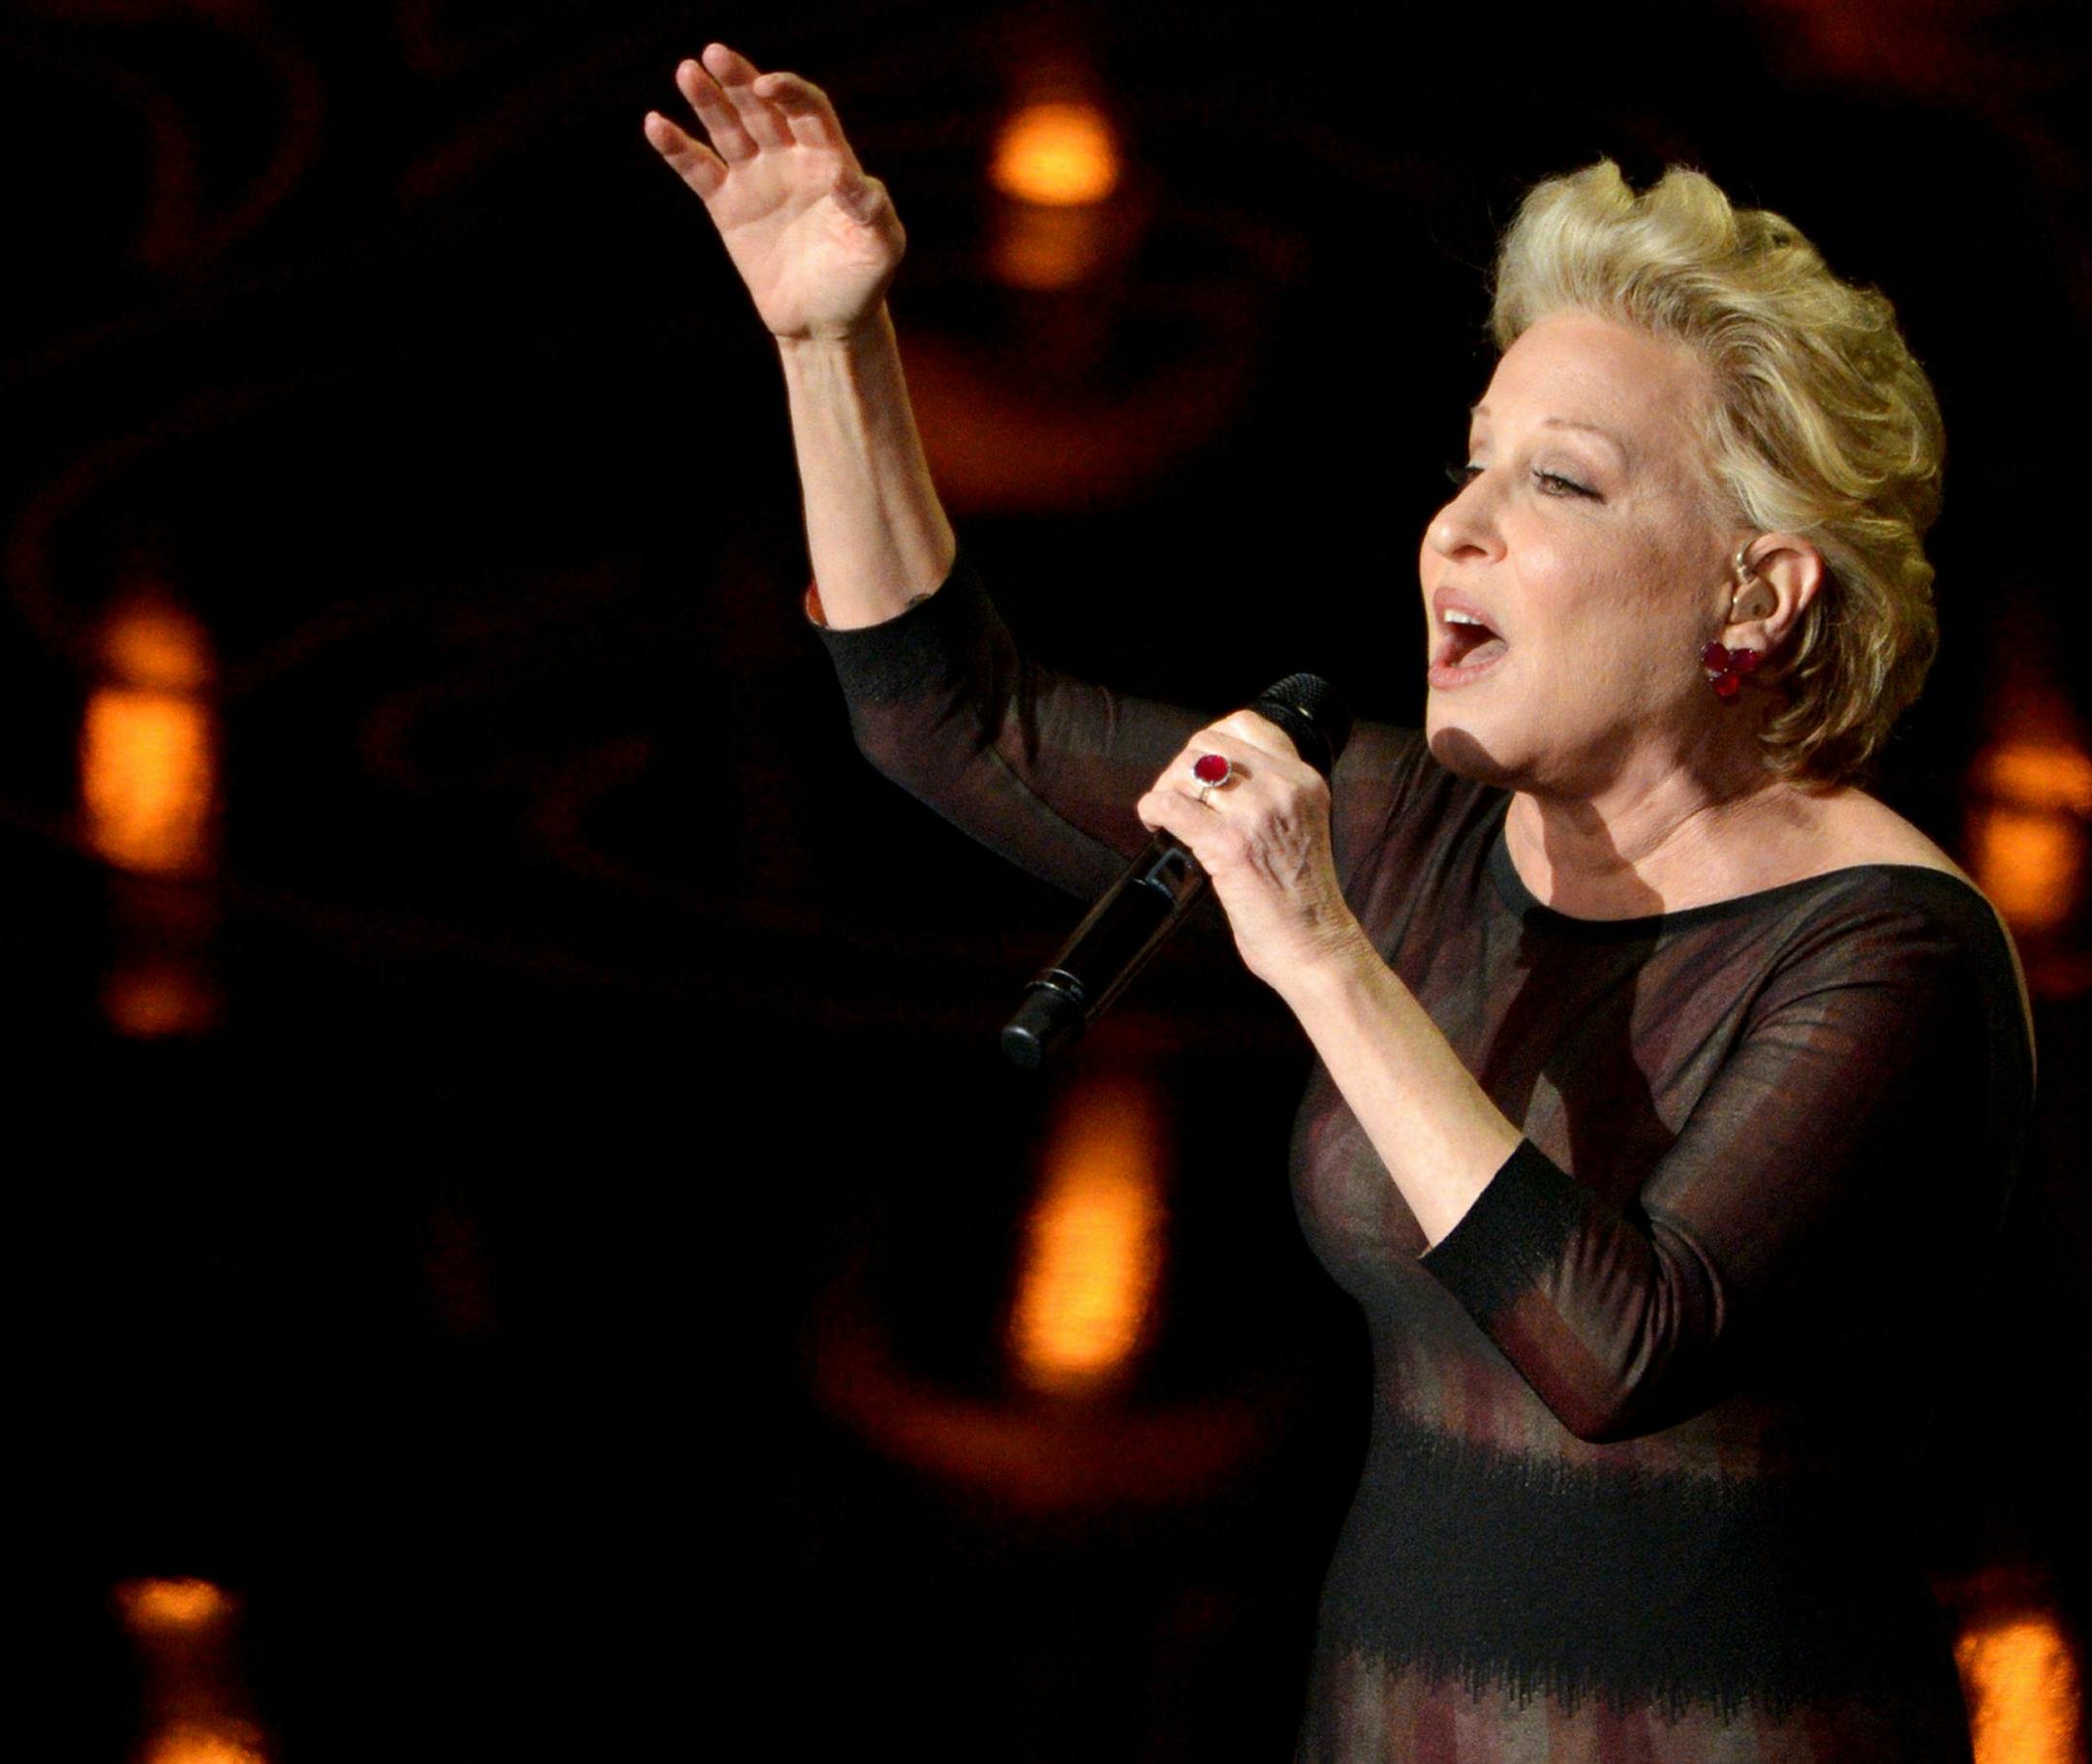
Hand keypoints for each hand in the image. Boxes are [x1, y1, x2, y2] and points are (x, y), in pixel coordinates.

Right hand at [644, 44, 903, 341]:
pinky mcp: (728, 206)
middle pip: (760, 108)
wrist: (825, 322)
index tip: (766, 87)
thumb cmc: (862, 282)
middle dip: (739, 81)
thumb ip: (873, 211)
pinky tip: (656, 124)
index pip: (808, 110)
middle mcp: (790, 159)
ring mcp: (756, 179)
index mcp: (829, 159)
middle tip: (714, 54)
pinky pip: (699, 169)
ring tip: (687, 71)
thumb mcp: (881, 247)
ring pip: (727, 129)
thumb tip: (852, 180)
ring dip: (707, 100)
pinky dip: (677, 148)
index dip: (788, 93)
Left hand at [1136, 713, 1371, 990]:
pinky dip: (1153, 810)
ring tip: (1167, 817)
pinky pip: (1170, 806)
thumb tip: (1213, 779)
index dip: (1210, 742)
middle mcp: (1284, 788)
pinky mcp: (1229, 845)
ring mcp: (1257, 813)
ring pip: (1186, 770)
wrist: (1316, 944)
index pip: (1245, 724)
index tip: (1200, 772)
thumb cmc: (1302, 897)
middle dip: (1181, 769)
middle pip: (1206, 744)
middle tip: (1177, 800)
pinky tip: (1154, 825)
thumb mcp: (1302, 825)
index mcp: (1303, 779)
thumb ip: (1271, 796)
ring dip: (1166, 790)